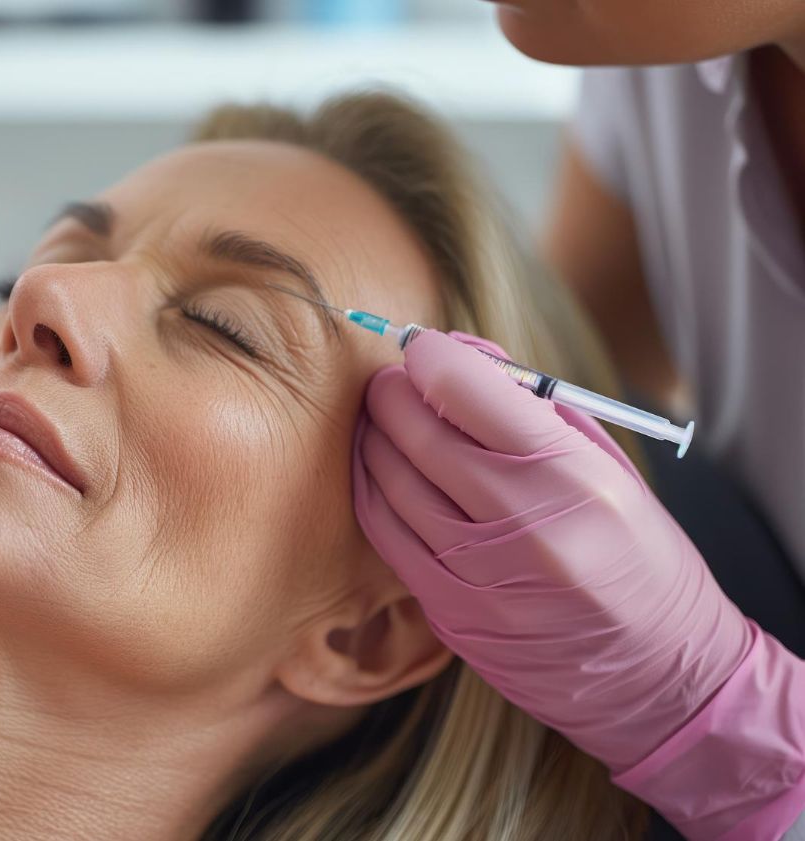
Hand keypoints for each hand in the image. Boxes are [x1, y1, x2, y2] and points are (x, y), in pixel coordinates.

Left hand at [355, 330, 804, 837]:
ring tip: (382, 417)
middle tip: (392, 379)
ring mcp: (475, 575)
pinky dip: (372, 488)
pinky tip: (377, 468)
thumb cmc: (639, 558)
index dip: (432, 356)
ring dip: (375, 436)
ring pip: (389, 481)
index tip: (423, 347)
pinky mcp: (447, 611)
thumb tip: (459, 359)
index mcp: (569, 478)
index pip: (468, 391)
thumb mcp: (610, 469)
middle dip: (393, 392)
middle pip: (417, 433)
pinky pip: (384, 533)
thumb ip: (534, 410)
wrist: (656, 677)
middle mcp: (518, 525)